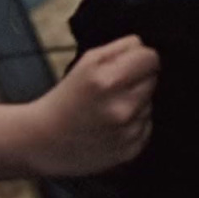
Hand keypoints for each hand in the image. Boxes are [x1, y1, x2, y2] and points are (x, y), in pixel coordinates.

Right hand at [25, 34, 159, 176]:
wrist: (44, 141)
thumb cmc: (66, 97)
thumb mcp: (87, 62)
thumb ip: (120, 48)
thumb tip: (146, 46)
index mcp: (108, 80)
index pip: (151, 58)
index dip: (141, 58)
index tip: (130, 64)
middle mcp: (122, 108)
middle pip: (153, 80)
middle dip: (138, 79)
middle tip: (115, 87)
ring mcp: (128, 132)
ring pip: (151, 104)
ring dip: (137, 103)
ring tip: (111, 108)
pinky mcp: (131, 151)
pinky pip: (147, 126)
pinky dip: (135, 124)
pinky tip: (113, 126)